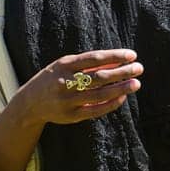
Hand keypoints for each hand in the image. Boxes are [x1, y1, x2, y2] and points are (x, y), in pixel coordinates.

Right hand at [14, 49, 142, 128]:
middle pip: (99, 76)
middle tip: (139, 68)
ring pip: (99, 94)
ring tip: (136, 83)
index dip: (115, 56)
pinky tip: (122, 97)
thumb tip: (116, 61)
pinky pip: (95, 110)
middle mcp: (65, 82)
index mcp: (64, 65)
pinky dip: (110, 103)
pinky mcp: (71, 115)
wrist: (30, 103)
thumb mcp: (65, 65)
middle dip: (122, 72)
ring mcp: (68, 100)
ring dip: (120, 88)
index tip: (132, 55)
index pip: (94, 58)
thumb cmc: (53, 78)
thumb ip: (88, 64)